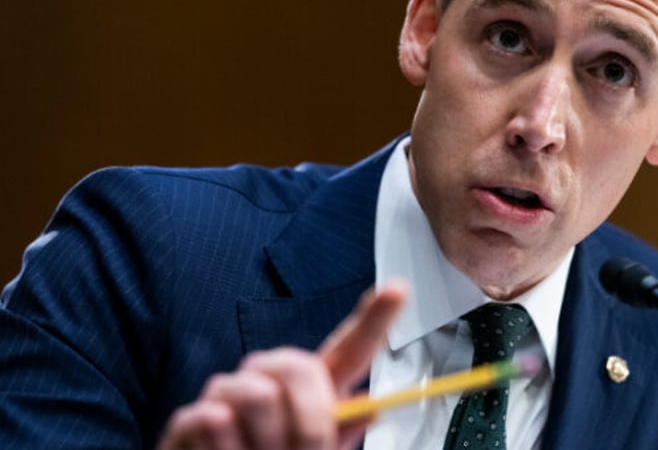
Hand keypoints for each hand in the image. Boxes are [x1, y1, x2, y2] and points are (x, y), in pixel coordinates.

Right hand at [157, 282, 406, 449]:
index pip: (348, 348)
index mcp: (312, 387)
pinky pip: (215, 420)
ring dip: (266, 444)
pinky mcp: (190, 415)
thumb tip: (371, 408)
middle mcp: (271, 377)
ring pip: (259, 396)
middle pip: (301, 366)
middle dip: (311, 422)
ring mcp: (229, 392)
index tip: (398, 290)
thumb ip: (340, 431)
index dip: (374, 318)